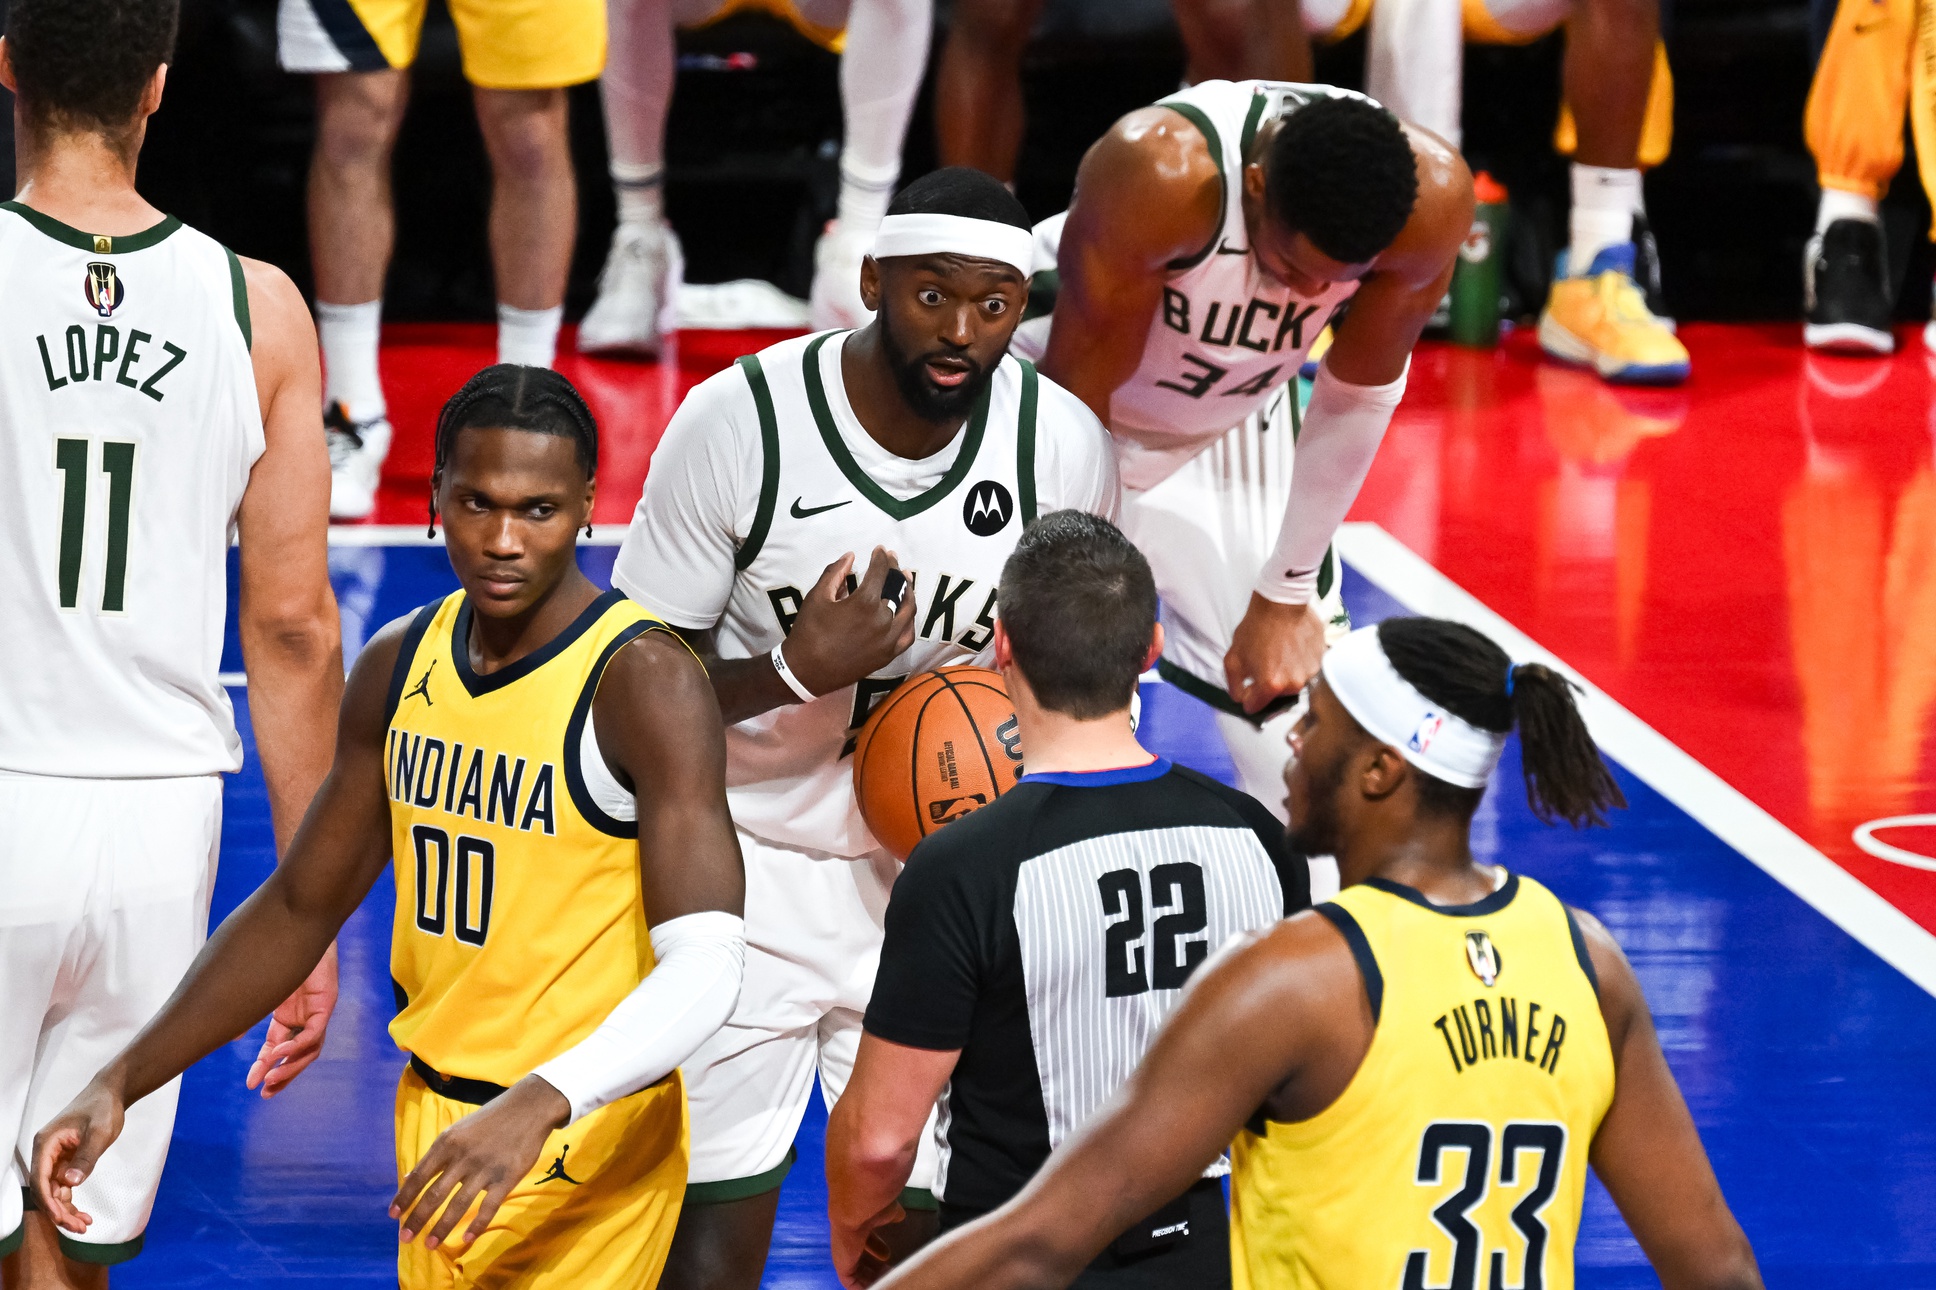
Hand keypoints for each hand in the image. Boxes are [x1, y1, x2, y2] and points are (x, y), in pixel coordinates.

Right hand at [31, 1072, 128, 1234]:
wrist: (111, 1093)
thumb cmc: (103, 1108)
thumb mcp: (99, 1132)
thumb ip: (86, 1157)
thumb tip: (70, 1183)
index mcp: (46, 1144)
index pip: (40, 1179)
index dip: (49, 1202)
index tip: (62, 1219)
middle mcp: (45, 1153)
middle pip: (45, 1190)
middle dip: (59, 1211)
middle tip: (80, 1228)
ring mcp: (54, 1158)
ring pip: (54, 1191)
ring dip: (66, 1210)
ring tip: (84, 1225)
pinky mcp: (65, 1161)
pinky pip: (63, 1186)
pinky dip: (71, 1200)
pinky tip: (83, 1214)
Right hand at [247, 941, 339, 1096]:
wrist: (301, 926)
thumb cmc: (279, 953)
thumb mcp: (258, 990)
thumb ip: (246, 1012)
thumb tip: (230, 1036)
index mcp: (287, 1017)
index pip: (277, 1049)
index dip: (264, 1068)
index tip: (250, 1085)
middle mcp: (304, 1017)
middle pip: (297, 1055)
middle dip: (282, 1076)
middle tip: (265, 1092)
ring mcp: (317, 1011)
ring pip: (310, 1050)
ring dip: (290, 1067)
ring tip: (270, 1079)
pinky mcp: (326, 1003)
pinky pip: (314, 1034)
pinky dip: (297, 1047)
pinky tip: (279, 1054)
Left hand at [391, 1074, 569, 1249]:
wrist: (529, 1107)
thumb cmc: (490, 1119)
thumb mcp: (458, 1130)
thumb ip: (437, 1154)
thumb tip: (409, 1176)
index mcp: (447, 1143)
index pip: (419, 1176)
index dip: (404, 1197)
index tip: (392, 1216)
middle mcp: (462, 1158)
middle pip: (434, 1195)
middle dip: (417, 1219)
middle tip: (405, 1238)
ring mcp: (485, 1169)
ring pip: (458, 1205)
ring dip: (441, 1228)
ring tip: (430, 1245)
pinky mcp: (506, 1178)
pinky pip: (488, 1207)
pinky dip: (477, 1225)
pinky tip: (466, 1239)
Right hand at [782, 548, 916, 696]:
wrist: (806, 671)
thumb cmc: (808, 631)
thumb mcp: (817, 596)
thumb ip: (835, 572)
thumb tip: (851, 556)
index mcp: (864, 602)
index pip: (880, 572)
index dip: (881, 558)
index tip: (880, 550)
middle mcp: (883, 620)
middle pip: (897, 588)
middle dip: (896, 570)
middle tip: (893, 559)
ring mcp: (888, 640)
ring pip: (908, 610)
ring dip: (908, 592)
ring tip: (905, 580)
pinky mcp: (888, 655)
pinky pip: (907, 635)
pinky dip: (909, 620)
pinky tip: (905, 611)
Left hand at [833, 1200, 904, 1288]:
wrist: (856, 1209)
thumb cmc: (873, 1207)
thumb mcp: (888, 1211)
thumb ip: (892, 1215)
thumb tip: (899, 1216)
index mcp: (857, 1225)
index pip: (865, 1240)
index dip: (876, 1248)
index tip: (887, 1255)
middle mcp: (848, 1240)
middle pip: (861, 1257)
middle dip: (874, 1265)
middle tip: (889, 1270)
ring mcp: (844, 1253)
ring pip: (857, 1270)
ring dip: (872, 1276)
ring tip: (887, 1279)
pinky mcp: (842, 1266)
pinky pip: (851, 1282)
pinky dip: (863, 1286)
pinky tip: (878, 1286)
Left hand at [1224, 595, 1327, 713]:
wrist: (1282, 603)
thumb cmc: (1256, 628)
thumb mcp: (1233, 657)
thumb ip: (1234, 685)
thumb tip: (1241, 699)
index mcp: (1271, 685)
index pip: (1255, 707)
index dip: (1248, 697)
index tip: (1248, 687)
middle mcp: (1293, 684)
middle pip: (1276, 696)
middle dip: (1268, 685)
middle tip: (1264, 663)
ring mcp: (1310, 673)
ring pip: (1293, 683)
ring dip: (1285, 674)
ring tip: (1279, 653)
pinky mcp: (1320, 660)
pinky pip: (1306, 670)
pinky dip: (1298, 663)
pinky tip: (1291, 647)